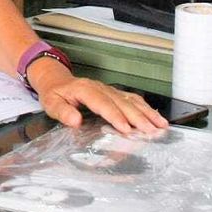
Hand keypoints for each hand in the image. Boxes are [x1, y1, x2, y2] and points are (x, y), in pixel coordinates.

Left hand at [30, 59, 167, 134]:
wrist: (56, 80)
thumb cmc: (55, 94)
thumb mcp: (51, 103)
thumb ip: (63, 112)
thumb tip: (75, 120)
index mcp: (85, 90)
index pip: (103, 103)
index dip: (115, 116)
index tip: (126, 128)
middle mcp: (101, 88)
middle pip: (122, 102)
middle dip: (138, 117)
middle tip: (151, 131)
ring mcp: (109, 89)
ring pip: (131, 100)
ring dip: (147, 113)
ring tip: (161, 125)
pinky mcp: (114, 93)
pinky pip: (132, 99)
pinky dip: (145, 108)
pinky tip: (155, 117)